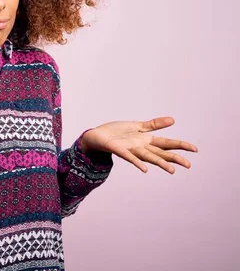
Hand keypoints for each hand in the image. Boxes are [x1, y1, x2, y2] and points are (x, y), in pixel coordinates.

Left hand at [80, 116, 197, 173]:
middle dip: (174, 159)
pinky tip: (145, 169)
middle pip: (160, 153)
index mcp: (146, 140)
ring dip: (159, 163)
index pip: (167, 144)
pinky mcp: (118, 149)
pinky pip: (129, 157)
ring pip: (148, 157)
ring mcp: (130, 149)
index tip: (195, 149)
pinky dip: (137, 162)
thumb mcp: (138, 126)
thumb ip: (154, 125)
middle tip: (189, 165)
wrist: (97, 135)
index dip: (180, 146)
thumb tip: (173, 120)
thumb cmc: (117, 132)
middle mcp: (141, 147)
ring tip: (172, 171)